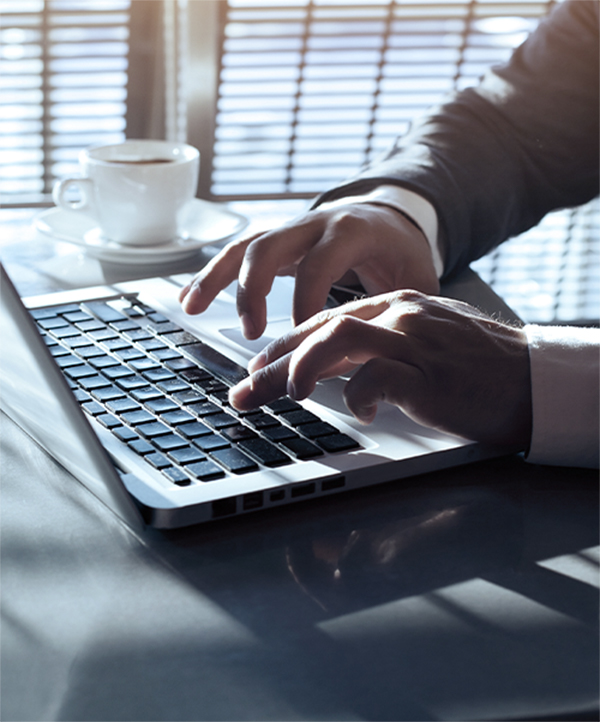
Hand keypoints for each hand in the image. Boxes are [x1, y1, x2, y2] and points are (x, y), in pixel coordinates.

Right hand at [179, 203, 439, 338]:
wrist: (391, 216)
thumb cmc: (401, 252)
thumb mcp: (415, 278)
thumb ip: (400, 312)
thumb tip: (386, 357)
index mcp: (351, 232)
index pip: (319, 265)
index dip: (306, 304)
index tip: (303, 343)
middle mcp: (315, 224)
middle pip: (269, 247)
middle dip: (253, 290)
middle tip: (253, 333)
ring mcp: (292, 229)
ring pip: (245, 246)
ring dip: (215, 278)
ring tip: (192, 309)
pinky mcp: (277, 239)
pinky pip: (238, 252)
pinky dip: (212, 275)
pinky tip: (191, 299)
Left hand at [229, 290, 531, 450]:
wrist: (531, 380)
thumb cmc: (476, 371)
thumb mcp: (421, 349)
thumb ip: (377, 353)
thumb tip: (332, 376)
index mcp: (395, 307)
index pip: (324, 322)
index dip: (284, 348)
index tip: (257, 373)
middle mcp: (399, 315)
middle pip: (319, 329)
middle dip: (273, 364)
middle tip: (243, 394)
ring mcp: (415, 339)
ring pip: (339, 337)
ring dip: (302, 367)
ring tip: (284, 396)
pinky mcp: (430, 372)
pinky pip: (378, 376)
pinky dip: (358, 395)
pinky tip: (360, 412)